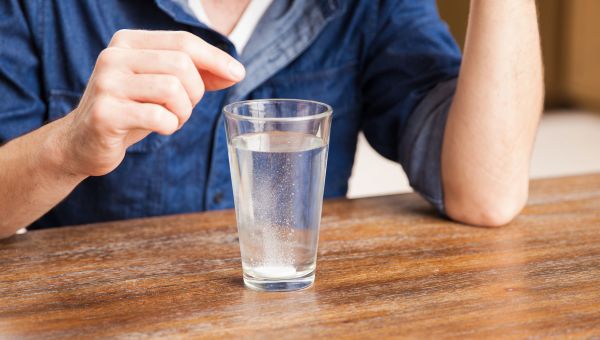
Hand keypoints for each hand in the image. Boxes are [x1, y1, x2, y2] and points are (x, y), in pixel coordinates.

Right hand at [57, 30, 244, 176]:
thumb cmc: (130, 110)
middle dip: (195, 92)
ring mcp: (107, 84)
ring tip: (173, 119)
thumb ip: (195, 74)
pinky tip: (161, 128)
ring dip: (184, 112)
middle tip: (184, 108)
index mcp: (127, 42)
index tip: (238, 74)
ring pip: (172, 89)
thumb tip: (235, 71)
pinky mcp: (106, 114)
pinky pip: (159, 117)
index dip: (215, 58)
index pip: (183, 41)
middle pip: (181, 65)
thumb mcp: (160, 85)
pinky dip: (170, 126)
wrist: (83, 142)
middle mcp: (113, 56)